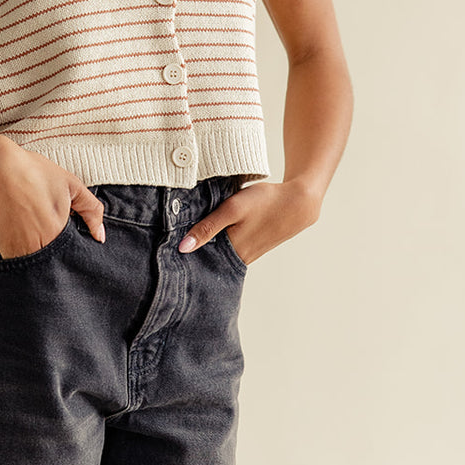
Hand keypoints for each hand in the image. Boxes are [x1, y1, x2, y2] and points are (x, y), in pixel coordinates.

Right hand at [0, 139, 105, 259]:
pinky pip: (19, 264)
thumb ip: (91, 210)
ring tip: (39, 238)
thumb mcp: (71, 185)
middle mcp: (40, 247)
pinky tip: (26, 239)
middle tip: (55, 242)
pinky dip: (25, 257)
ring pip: (37, 270)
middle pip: (55, 267)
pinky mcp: (4, 249)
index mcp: (59, 234)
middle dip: (59, 261)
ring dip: (42, 262)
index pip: (74, 258)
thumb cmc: (34, 173)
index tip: (74, 246)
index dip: (76, 256)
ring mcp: (20, 250)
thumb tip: (100, 236)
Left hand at [177, 179, 320, 264]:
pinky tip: (208, 235)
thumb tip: (184, 247)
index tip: (165, 256)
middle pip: (208, 261)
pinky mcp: (252, 246)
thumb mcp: (233, 209)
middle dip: (191, 257)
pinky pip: (228, 249)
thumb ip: (208, 227)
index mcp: (232, 252)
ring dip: (204, 249)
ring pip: (218, 255)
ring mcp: (247, 253)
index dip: (184, 260)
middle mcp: (239, 258)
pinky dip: (217, 244)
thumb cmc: (265, 201)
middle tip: (167, 250)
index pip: (201, 262)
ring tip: (183, 241)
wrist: (299, 202)